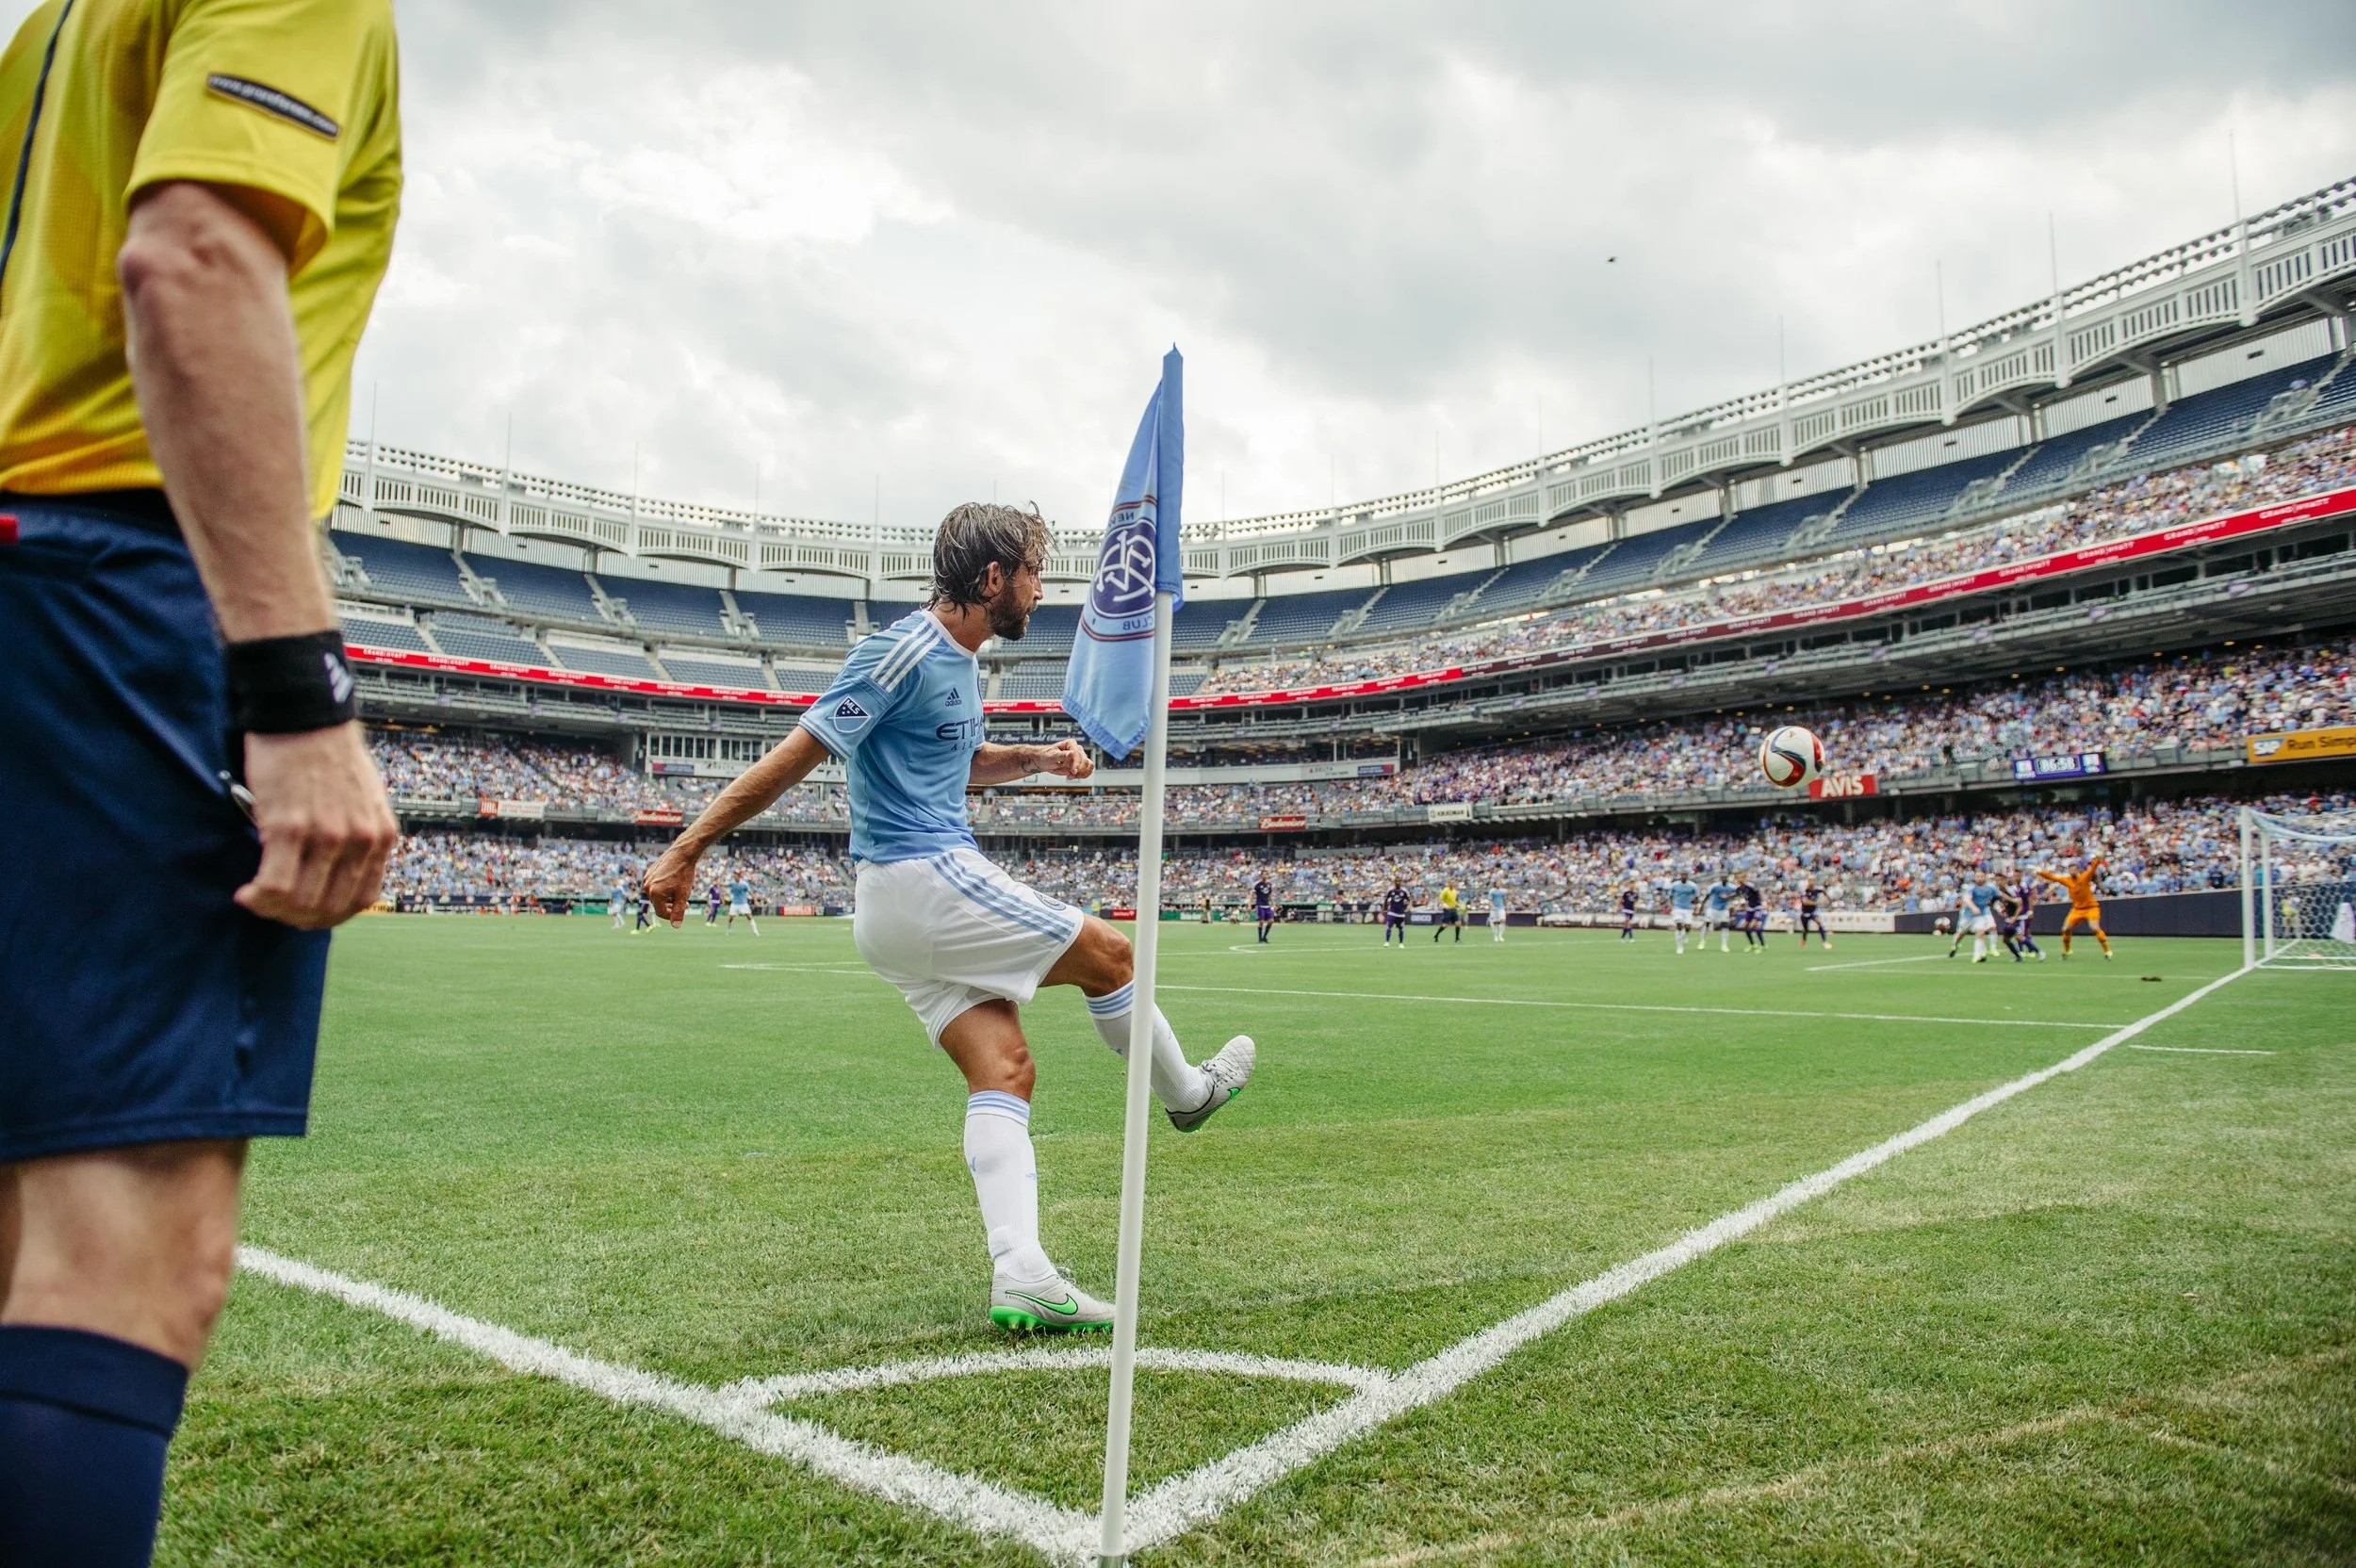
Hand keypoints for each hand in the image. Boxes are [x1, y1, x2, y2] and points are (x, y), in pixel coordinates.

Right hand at [235, 723, 400, 928]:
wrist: (303, 716)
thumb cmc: (327, 754)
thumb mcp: (364, 799)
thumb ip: (357, 835)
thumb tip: (335, 873)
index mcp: (381, 835)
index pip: (362, 900)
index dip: (330, 915)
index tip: (305, 913)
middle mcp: (360, 840)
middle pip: (329, 908)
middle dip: (297, 918)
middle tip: (273, 909)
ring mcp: (327, 836)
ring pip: (301, 902)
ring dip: (274, 910)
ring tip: (256, 899)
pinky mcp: (290, 827)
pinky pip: (274, 885)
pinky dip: (258, 897)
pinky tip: (247, 892)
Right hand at [645, 842, 701, 925]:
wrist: (683, 853)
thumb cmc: (684, 873)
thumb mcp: (683, 894)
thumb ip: (679, 911)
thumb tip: (675, 926)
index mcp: (655, 894)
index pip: (661, 913)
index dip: (673, 915)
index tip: (683, 910)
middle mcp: (648, 887)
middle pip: (658, 904)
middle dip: (671, 905)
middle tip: (684, 902)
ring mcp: (647, 879)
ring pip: (657, 895)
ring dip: (667, 897)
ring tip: (679, 891)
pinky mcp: (649, 873)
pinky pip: (655, 886)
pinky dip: (664, 888)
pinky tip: (674, 883)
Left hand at [1037, 739, 1093, 779]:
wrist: (1044, 761)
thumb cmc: (1047, 756)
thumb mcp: (1052, 756)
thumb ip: (1062, 755)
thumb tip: (1072, 753)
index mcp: (1070, 743)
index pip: (1077, 754)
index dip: (1076, 764)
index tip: (1073, 772)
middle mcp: (1077, 749)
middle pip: (1085, 760)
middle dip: (1079, 770)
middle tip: (1070, 775)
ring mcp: (1080, 756)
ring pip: (1089, 765)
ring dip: (1082, 773)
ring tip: (1071, 776)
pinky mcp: (1080, 764)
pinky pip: (1088, 769)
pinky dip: (1083, 775)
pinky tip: (1074, 776)